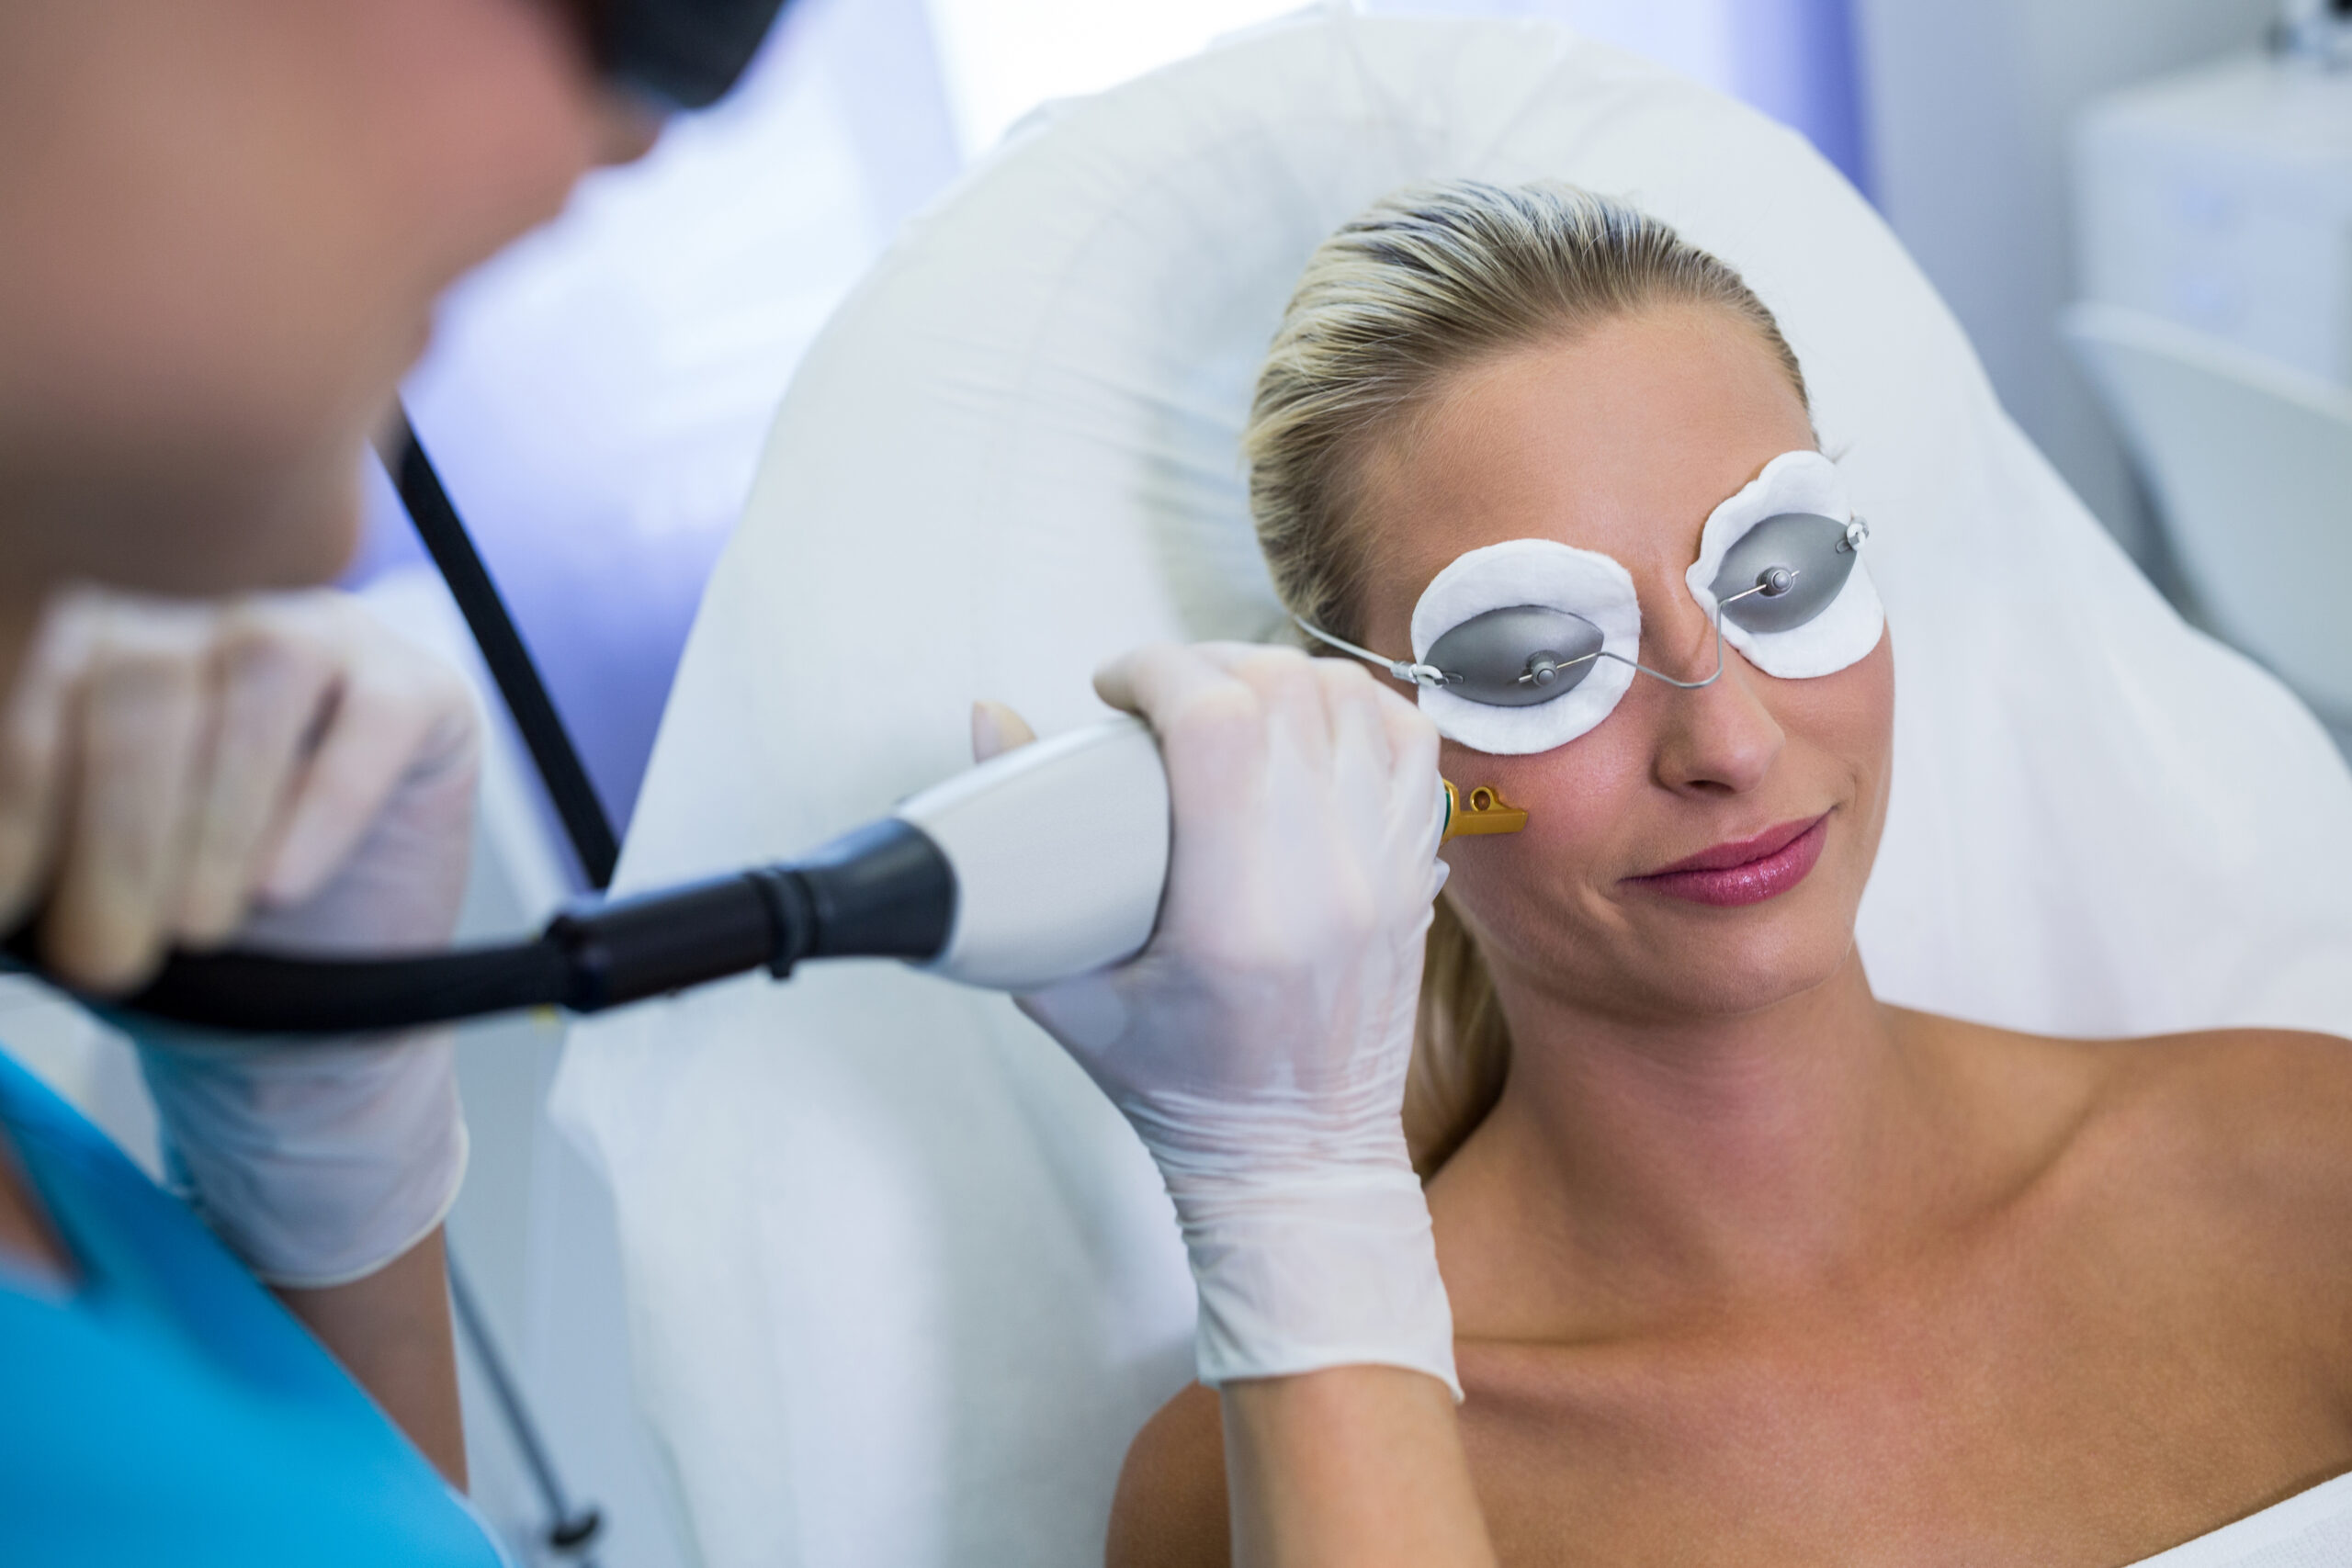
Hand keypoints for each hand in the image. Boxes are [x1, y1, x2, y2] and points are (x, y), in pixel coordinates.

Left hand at [0, 585, 479, 1285]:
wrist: (328, 985)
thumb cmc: (197, 914)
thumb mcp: (96, 874)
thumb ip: (54, 829)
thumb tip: (11, 858)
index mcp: (111, 637)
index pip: (53, 682)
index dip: (30, 799)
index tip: (16, 909)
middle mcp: (212, 611)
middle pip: (146, 679)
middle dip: (120, 832)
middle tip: (110, 955)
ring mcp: (324, 633)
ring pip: (256, 675)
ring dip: (216, 818)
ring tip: (197, 928)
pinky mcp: (422, 687)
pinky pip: (372, 723)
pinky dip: (323, 809)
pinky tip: (281, 887)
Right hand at [981, 645, 1457, 1393]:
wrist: (1296, 1159)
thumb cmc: (1176, 1087)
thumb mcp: (1065, 989)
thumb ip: (1005, 865)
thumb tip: (988, 718)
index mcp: (1236, 917)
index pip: (1220, 725)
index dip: (1158, 669)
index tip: (1115, 684)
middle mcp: (1328, 884)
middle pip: (1284, 694)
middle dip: (1207, 663)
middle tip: (1158, 694)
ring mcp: (1385, 875)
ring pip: (1352, 701)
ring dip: (1279, 673)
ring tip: (1225, 697)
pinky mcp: (1416, 872)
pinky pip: (1409, 740)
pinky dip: (1356, 705)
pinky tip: (1304, 717)